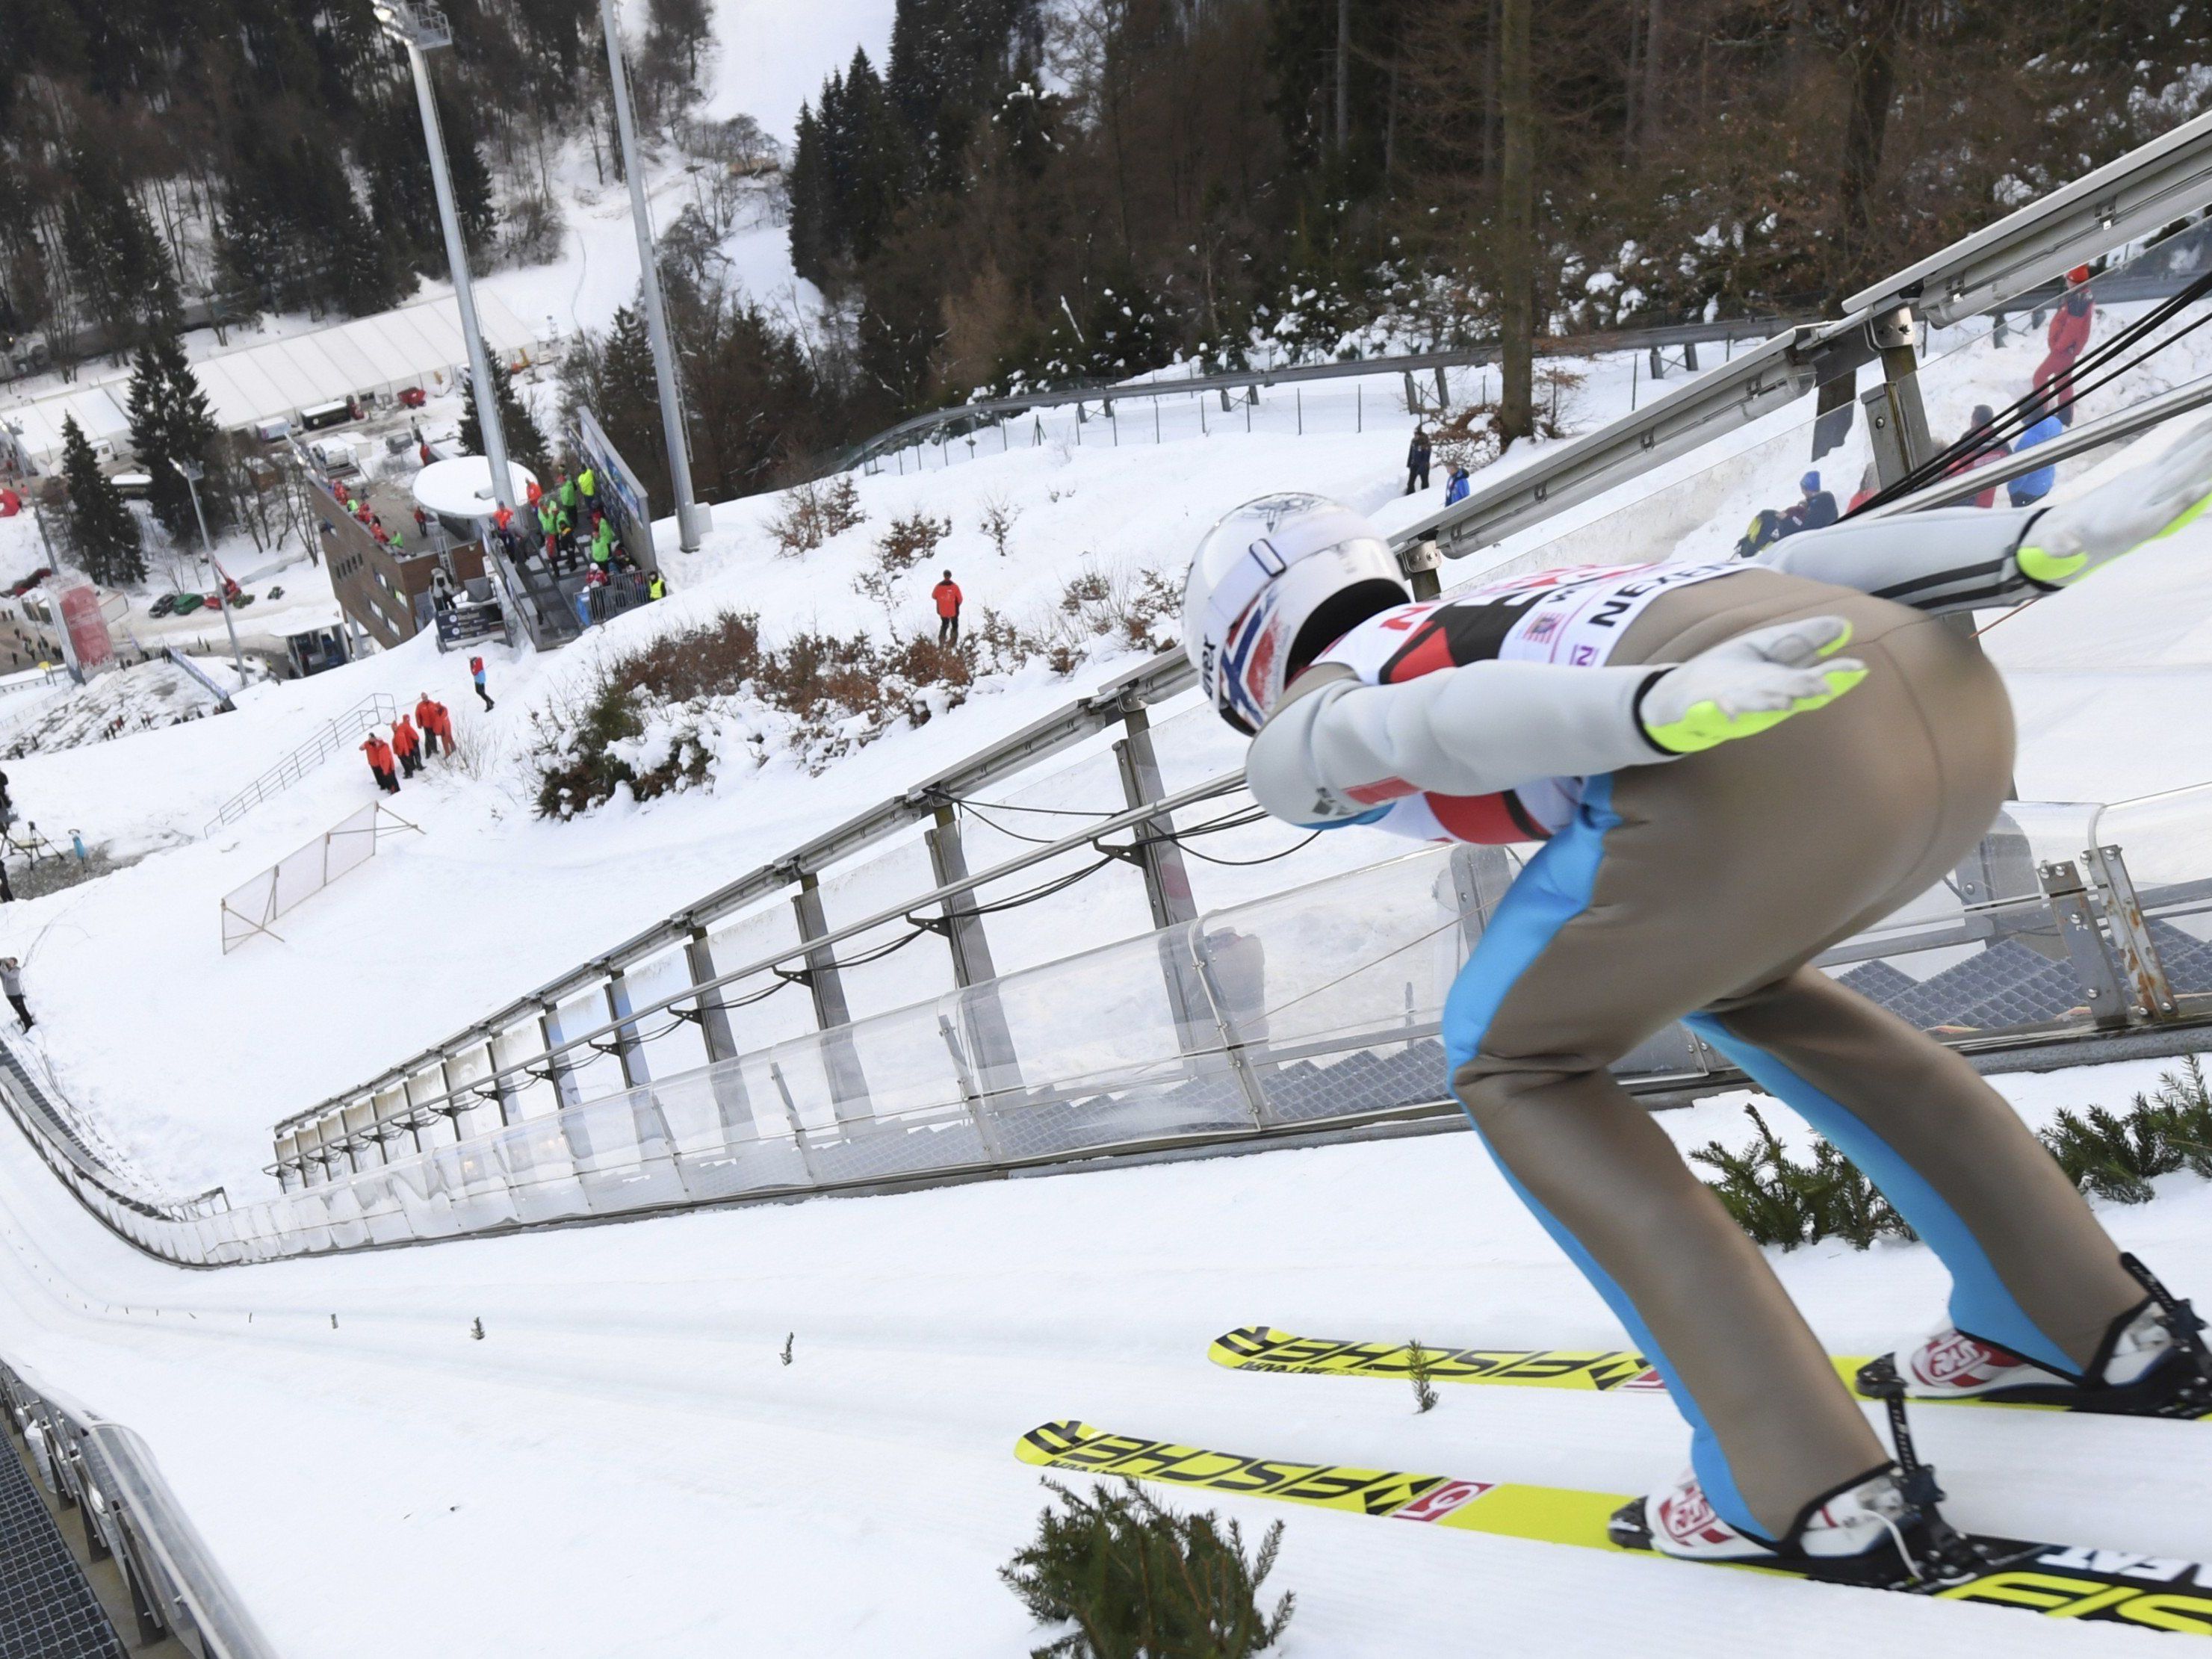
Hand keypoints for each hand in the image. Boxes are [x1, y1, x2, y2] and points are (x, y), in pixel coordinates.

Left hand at [1640, 615, 1866, 754]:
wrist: (1681, 694)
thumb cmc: (1731, 672)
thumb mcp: (1768, 648)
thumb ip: (1802, 639)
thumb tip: (1842, 624)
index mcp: (1780, 683)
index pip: (1812, 679)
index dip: (1834, 675)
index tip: (1857, 669)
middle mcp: (1762, 697)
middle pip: (1786, 691)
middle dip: (1803, 689)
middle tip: (1824, 687)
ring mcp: (1735, 703)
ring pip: (1756, 703)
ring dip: (1769, 701)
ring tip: (1784, 701)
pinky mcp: (1707, 706)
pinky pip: (1716, 709)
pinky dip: (1723, 710)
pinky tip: (1728, 708)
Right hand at [2017, 414, 2211, 586]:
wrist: (2070, 536)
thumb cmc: (2064, 544)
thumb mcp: (2056, 547)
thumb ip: (2060, 546)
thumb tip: (2068, 546)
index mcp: (2132, 525)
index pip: (2165, 511)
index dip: (2186, 500)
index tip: (2206, 487)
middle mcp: (2147, 503)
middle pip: (2181, 478)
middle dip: (2204, 460)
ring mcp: (2149, 487)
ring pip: (2183, 463)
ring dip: (2205, 447)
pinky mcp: (2144, 475)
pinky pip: (2171, 454)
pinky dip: (2189, 440)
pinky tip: (2206, 426)